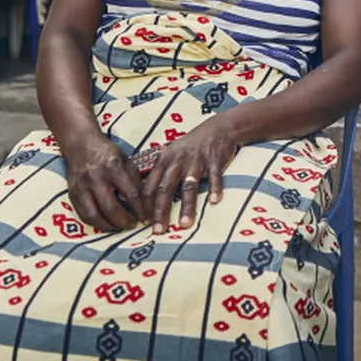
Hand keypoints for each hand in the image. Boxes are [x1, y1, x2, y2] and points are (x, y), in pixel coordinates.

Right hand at [61, 132, 147, 232]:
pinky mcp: (72, 194)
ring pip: (94, 215)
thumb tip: (146, 203)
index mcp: (113, 167)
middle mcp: (95, 177)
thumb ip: (135, 179)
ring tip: (120, 227)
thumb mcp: (126, 160)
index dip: (140, 209)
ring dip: (109, 226)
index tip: (146, 218)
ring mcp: (81, 187)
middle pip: (110, 207)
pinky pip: (83, 215)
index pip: (130, 193)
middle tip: (133, 225)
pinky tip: (106, 223)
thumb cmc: (108, 154)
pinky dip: (96, 223)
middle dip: (124, 221)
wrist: (81, 145)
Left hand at [141, 116, 240, 233]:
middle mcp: (177, 162)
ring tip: (184, 224)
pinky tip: (213, 201)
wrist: (216, 129)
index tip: (143, 224)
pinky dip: (214, 188)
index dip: (145, 206)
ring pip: (188, 186)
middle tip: (158, 230)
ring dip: (186, 206)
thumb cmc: (190, 146)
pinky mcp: (214, 161)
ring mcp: (196, 161)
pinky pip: (214, 176)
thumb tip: (144, 198)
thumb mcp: (170, 155)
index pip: (149, 186)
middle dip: (161, 211)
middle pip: (165, 189)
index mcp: (164, 161)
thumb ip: (159, 174)